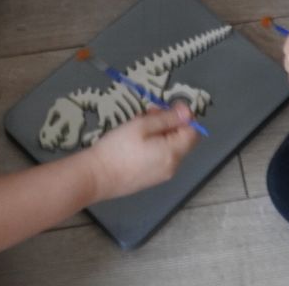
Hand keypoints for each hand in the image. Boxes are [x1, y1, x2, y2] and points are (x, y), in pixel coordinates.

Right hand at [84, 103, 198, 198]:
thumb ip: (168, 118)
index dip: (183, 117)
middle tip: (147, 114)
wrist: (95, 177)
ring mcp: (162, 175)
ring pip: (170, 148)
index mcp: (173, 153)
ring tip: (138, 127)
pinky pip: (161, 158)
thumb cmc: (118, 148)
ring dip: (160, 134)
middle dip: (170, 124)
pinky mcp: (150, 179)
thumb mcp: (143, 125)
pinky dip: (154, 147)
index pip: (193, 132)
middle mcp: (173, 166)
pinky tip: (136, 143)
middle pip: (182, 140)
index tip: (164, 109)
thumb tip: (188, 111)